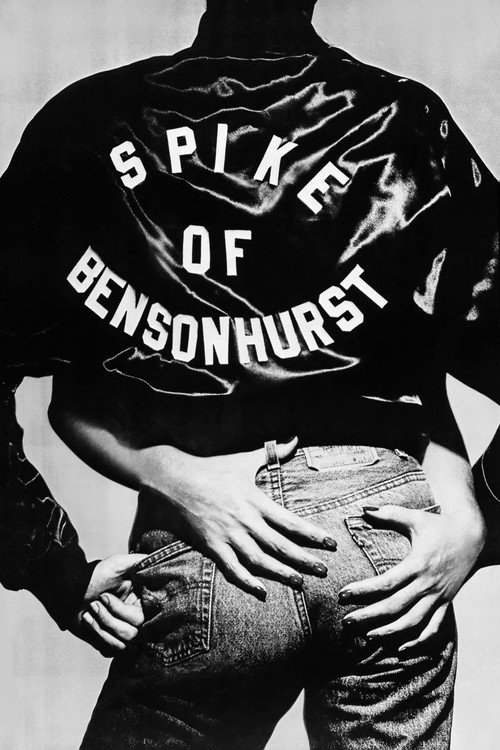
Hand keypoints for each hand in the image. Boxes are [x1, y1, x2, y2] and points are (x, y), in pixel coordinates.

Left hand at [71, 554, 145, 655]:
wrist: (69, 590)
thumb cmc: (94, 576)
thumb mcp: (118, 563)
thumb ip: (140, 561)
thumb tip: (159, 560)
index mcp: (141, 601)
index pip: (144, 616)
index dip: (123, 610)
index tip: (105, 597)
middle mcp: (135, 617)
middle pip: (133, 632)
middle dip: (108, 618)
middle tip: (95, 602)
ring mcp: (123, 631)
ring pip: (122, 643)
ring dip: (101, 625)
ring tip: (90, 610)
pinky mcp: (110, 642)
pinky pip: (111, 650)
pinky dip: (97, 635)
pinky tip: (87, 620)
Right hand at [139, 438, 336, 600]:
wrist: (171, 481)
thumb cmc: (209, 469)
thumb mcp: (243, 460)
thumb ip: (271, 453)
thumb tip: (294, 439)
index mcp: (256, 501)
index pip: (290, 522)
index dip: (312, 534)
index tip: (330, 544)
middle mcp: (245, 520)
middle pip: (280, 545)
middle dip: (303, 559)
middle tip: (323, 570)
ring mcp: (228, 535)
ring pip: (260, 560)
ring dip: (280, 573)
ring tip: (299, 582)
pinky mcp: (211, 546)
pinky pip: (231, 568)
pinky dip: (246, 581)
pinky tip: (261, 591)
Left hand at [339, 505, 484, 651]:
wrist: (473, 536)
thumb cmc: (439, 526)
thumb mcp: (414, 518)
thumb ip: (389, 513)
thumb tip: (363, 508)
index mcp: (418, 564)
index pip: (386, 583)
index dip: (363, 591)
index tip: (343, 594)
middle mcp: (428, 584)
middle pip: (395, 607)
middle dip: (369, 616)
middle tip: (347, 621)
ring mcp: (438, 596)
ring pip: (414, 622)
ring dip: (390, 632)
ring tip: (368, 636)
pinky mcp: (446, 603)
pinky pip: (434, 629)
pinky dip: (419, 642)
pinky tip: (401, 649)